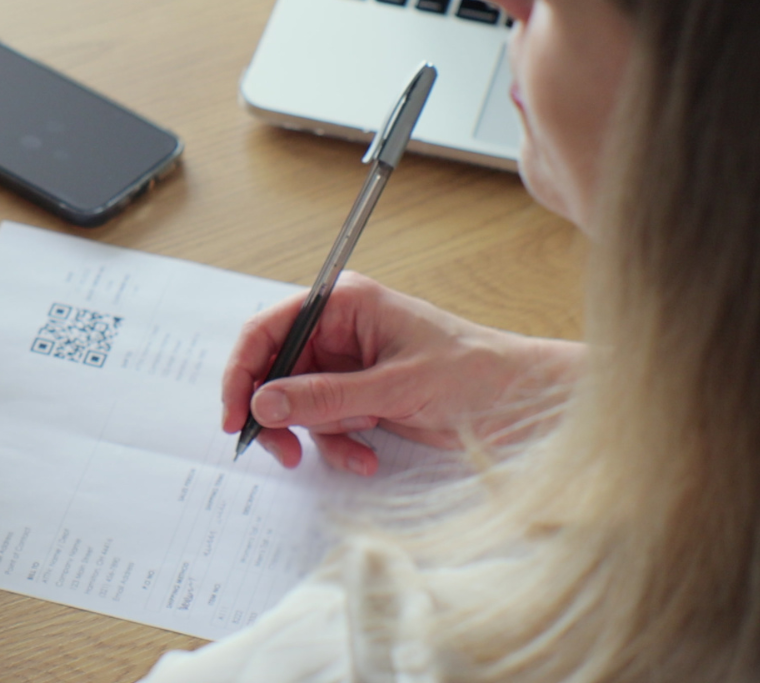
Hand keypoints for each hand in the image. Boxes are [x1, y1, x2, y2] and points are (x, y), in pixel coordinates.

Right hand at [220, 273, 581, 472]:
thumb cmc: (475, 374)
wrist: (524, 405)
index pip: (269, 329)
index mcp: (344, 304)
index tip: (235, 415)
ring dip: (318, 435)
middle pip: (275, 370)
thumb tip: (263, 404)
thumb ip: (325, 396)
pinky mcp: (362, 396)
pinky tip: (368, 456)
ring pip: (298, 403)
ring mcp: (349, 365)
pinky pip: (326, 422)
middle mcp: (339, 330)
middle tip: (281, 450)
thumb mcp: (396, 387)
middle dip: (279, 413)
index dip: (243, 371)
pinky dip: (340, 444)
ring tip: (354, 452)